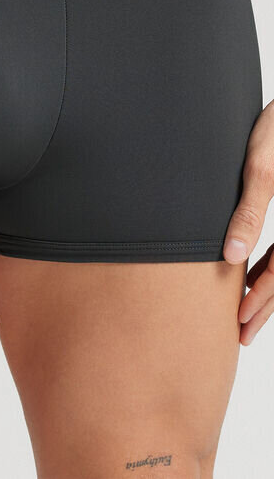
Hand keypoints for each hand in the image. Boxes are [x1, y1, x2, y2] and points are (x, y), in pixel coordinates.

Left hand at [223, 99, 273, 344]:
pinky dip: (271, 267)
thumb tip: (231, 256)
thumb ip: (248, 210)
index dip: (262, 298)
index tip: (239, 320)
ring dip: (269, 290)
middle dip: (266, 306)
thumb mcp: (262, 167)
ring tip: (246, 315)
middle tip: (242, 335)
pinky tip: (252, 275)